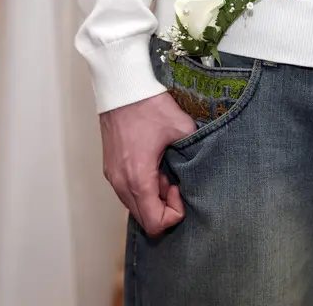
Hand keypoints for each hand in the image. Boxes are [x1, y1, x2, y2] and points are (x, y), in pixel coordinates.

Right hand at [100, 93, 195, 235]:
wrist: (122, 89)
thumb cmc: (148, 106)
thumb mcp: (182, 128)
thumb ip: (195, 151)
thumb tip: (202, 163)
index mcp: (138, 178)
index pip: (155, 223)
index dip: (174, 214)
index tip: (180, 189)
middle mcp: (121, 183)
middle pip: (144, 220)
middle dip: (164, 207)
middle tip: (174, 182)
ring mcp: (113, 177)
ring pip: (135, 207)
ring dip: (153, 198)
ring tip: (165, 173)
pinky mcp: (110, 170)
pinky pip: (128, 194)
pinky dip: (143, 189)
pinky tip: (153, 167)